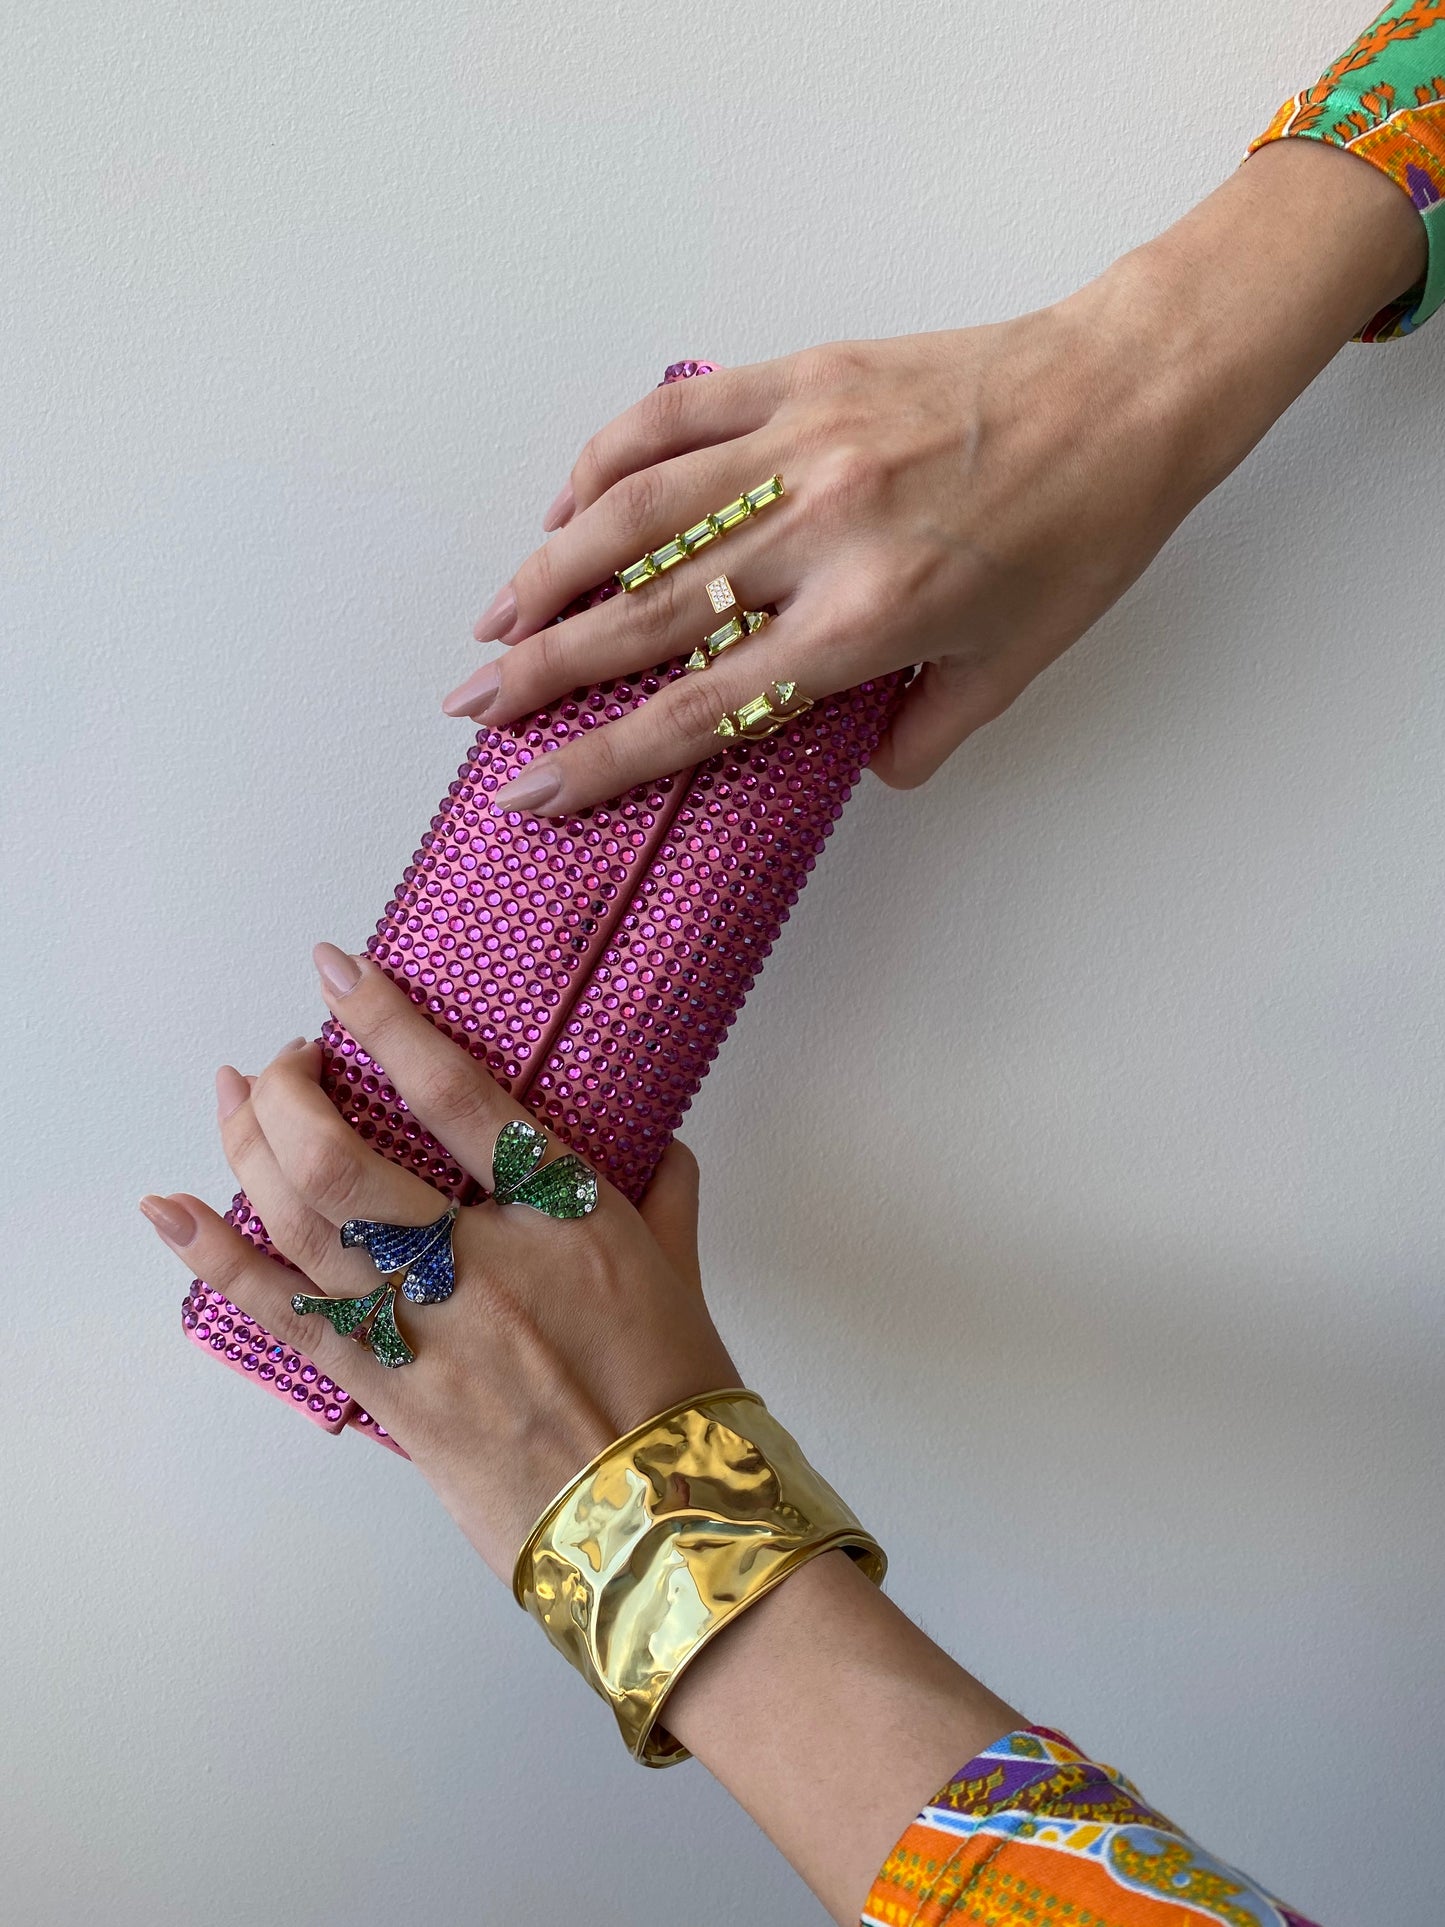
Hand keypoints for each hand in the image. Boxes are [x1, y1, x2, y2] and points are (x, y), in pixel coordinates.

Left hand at [141, 945, 735, 1581]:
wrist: (661, 1524)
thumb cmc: (677, 1399)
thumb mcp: (683, 1275)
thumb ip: (661, 1193)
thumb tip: (656, 1144)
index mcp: (567, 1216)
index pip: (458, 1095)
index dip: (386, 1022)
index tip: (337, 973)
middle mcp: (485, 1264)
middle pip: (344, 1159)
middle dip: (292, 1092)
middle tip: (287, 1060)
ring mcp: (428, 1333)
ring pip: (302, 1227)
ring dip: (247, 1151)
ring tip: (230, 1098)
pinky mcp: (391, 1395)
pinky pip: (286, 1318)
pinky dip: (218, 1262)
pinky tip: (170, 1213)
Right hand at [444, 138, 1426, 820]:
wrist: (1128, 392)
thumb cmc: (1085, 531)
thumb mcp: (1015, 663)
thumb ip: (926, 731)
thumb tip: (856, 770)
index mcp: (869, 622)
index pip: (706, 710)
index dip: (607, 759)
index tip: (534, 789)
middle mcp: (818, 536)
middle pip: (644, 619)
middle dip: (541, 671)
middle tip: (470, 705)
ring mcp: (801, 446)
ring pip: (636, 515)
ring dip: (548, 570)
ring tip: (493, 619)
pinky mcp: (801, 377)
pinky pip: (675, 418)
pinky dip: (606, 458)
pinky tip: (566, 501)